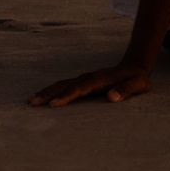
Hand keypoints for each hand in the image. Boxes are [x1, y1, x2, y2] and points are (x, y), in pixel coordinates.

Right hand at [28, 61, 151, 107]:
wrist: (135, 66)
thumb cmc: (137, 79)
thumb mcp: (138, 85)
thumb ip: (126, 90)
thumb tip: (112, 97)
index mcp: (101, 80)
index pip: (81, 88)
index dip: (68, 96)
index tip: (54, 104)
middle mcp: (89, 77)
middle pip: (66, 85)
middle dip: (49, 93)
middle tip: (33, 102)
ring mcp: (84, 78)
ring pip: (62, 84)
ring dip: (47, 91)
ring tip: (31, 101)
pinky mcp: (82, 81)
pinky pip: (64, 85)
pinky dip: (52, 90)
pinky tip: (42, 97)